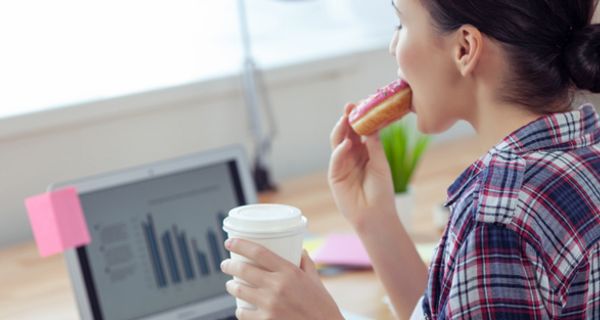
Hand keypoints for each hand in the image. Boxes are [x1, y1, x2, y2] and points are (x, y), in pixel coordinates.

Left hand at [220, 239, 342, 319]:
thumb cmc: (323, 307)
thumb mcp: (316, 281)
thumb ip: (306, 264)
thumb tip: (300, 250)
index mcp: (290, 272)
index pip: (259, 252)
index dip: (241, 244)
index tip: (230, 242)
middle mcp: (278, 286)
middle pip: (244, 270)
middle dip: (229, 265)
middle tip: (225, 265)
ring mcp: (270, 305)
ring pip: (240, 290)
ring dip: (231, 286)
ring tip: (231, 285)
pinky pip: (244, 314)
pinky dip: (240, 310)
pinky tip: (240, 309)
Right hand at [328, 103, 396, 226]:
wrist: (376, 215)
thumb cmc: (381, 191)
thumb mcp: (380, 164)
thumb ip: (373, 145)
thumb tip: (371, 125)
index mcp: (364, 151)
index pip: (359, 131)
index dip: (358, 118)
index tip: (361, 105)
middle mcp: (351, 156)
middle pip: (346, 134)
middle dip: (347, 120)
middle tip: (350, 107)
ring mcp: (342, 165)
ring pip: (337, 143)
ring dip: (341, 131)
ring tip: (347, 119)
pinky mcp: (335, 176)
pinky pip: (335, 160)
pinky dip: (340, 151)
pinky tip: (347, 144)